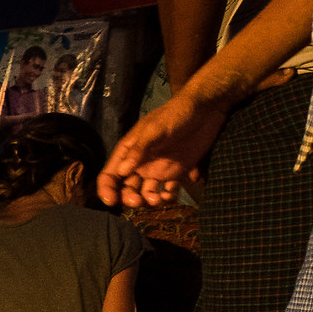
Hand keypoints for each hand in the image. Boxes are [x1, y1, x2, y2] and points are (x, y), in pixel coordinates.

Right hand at [100, 91, 232, 207]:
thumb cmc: (175, 114)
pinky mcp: (176, 172)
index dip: (107, 190)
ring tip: (159, 199)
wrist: (205, 109)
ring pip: (146, 193)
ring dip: (149, 200)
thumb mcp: (154, 129)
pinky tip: (172, 195)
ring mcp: (157, 169)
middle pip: (126, 189)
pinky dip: (168, 197)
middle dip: (129, 198)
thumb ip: (139, 149)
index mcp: (129, 152)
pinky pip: (168, 191)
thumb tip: (120, 171)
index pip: (110, 175)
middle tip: (139, 201)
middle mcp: (140, 164)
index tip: (112, 202)